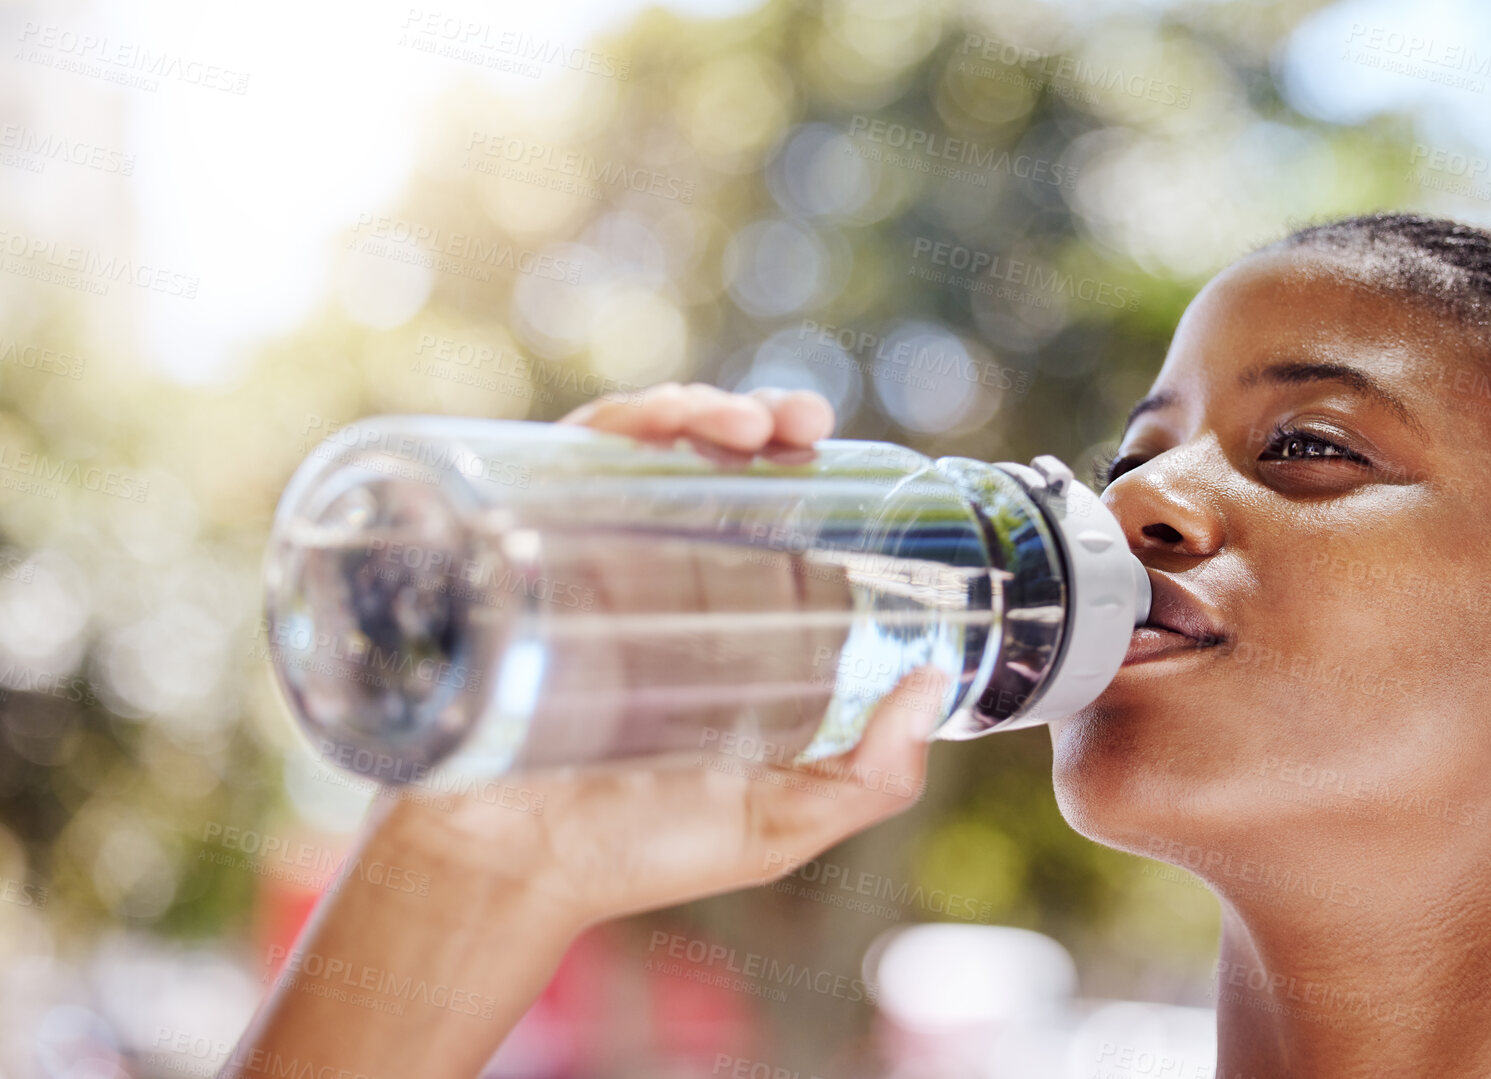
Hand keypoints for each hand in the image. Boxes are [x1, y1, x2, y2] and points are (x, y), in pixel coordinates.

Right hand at [228, 383, 945, 1078]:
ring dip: (703, 406)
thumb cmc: (634, 852)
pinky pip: (574, 460)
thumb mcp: (778, 826)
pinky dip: (622, 421)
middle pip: (720, 466)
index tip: (848, 462)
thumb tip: (933, 686)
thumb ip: (870, 779)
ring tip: (745, 425)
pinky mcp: (531, 553)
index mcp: (726, 623)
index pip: (779, 519)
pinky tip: (665, 423)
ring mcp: (595, 561)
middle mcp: (663, 579)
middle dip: (767, 419)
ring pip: (653, 448)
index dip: (817, 474)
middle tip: (803, 423)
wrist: (501, 871)